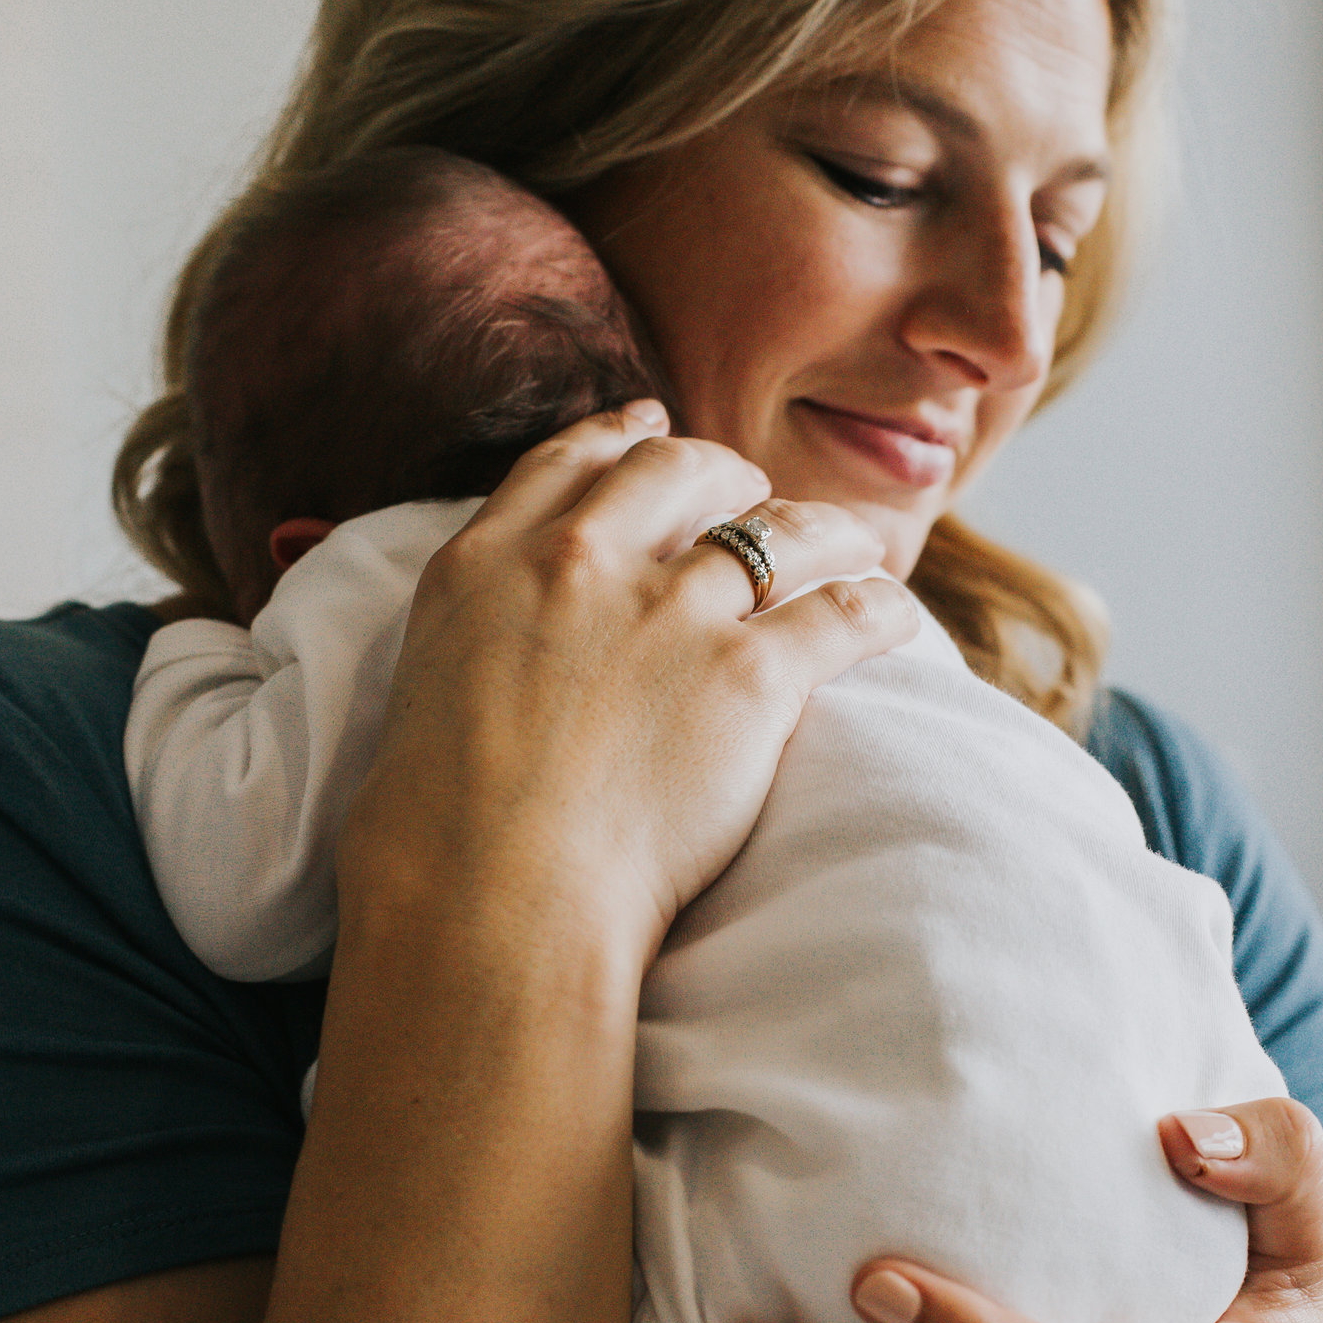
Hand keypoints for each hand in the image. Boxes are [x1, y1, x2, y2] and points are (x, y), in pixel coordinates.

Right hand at [339, 401, 920, 965]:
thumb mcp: (425, 687)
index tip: (650, 427)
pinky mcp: (747, 675)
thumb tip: (507, 640)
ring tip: (856, 542)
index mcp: (488, 562)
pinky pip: (841, 612)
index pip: (567, 463)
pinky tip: (897, 617)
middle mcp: (579, 565)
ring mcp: (668, 613)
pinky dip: (880, 609)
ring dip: (827, 529)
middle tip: (756, 490)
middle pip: (675, 473)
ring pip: (778, 531)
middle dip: (726, 471)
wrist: (491, 895)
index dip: (620, 437)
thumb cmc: (443, 834)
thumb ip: (479, 631)